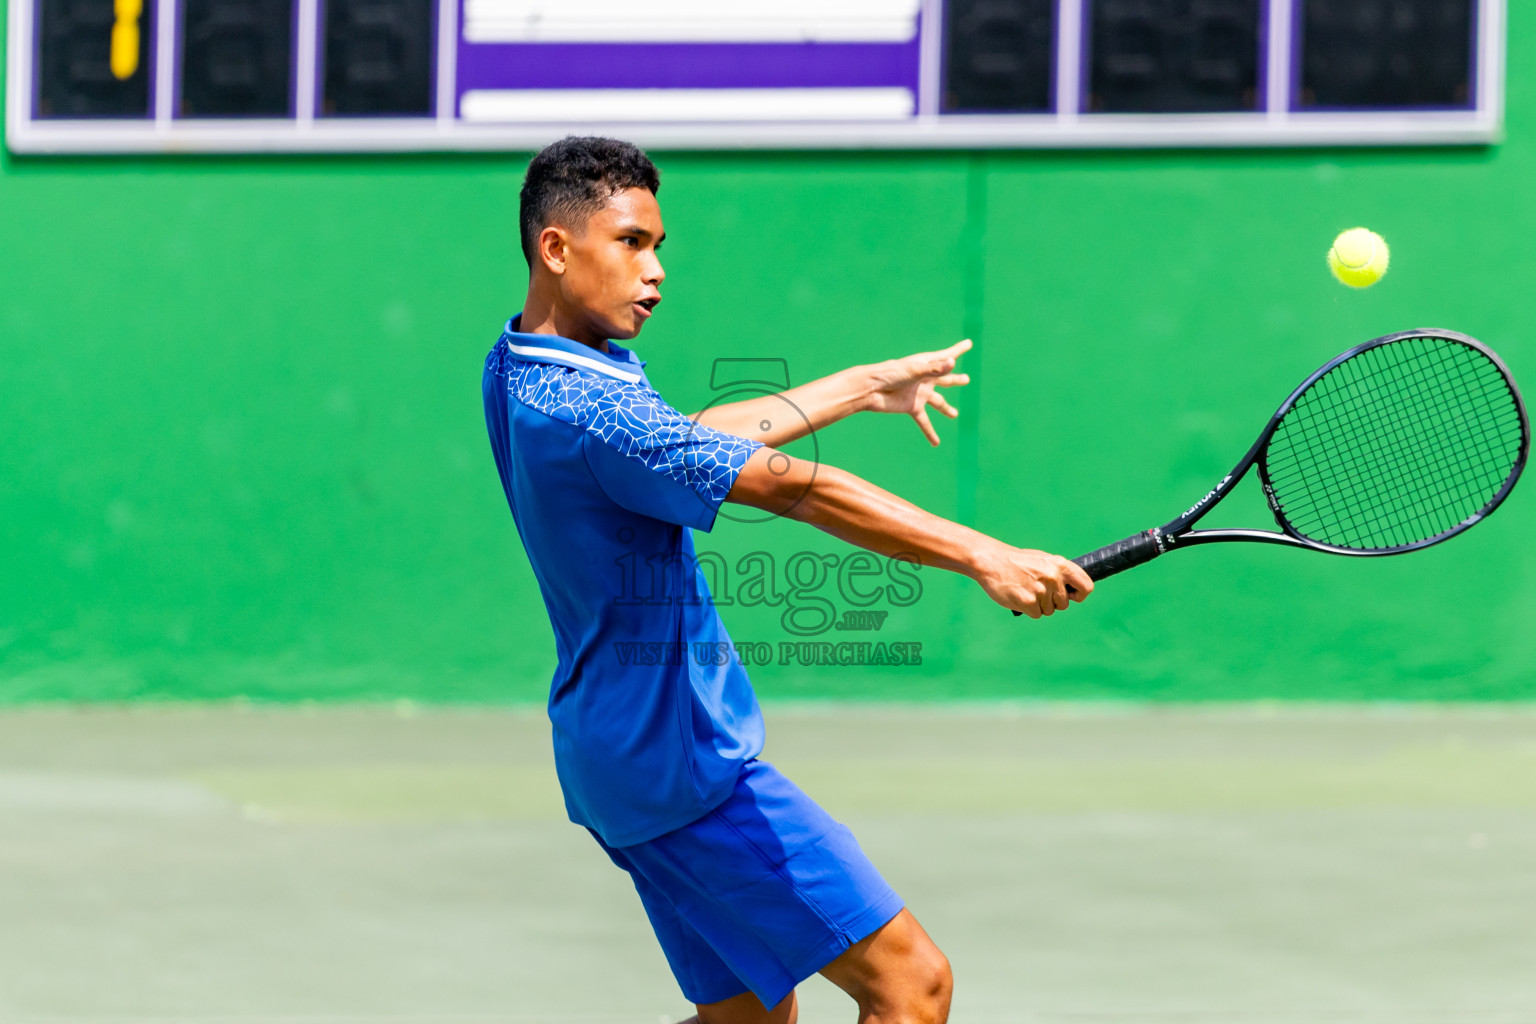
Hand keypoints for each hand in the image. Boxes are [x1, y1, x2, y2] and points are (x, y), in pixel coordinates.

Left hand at [862, 339, 972, 445]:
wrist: (871, 389)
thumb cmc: (890, 374)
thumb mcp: (914, 370)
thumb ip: (934, 369)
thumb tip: (953, 362)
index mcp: (926, 364)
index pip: (946, 356)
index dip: (958, 350)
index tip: (969, 343)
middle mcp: (925, 379)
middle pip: (945, 379)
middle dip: (955, 379)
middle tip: (966, 379)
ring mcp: (919, 393)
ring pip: (937, 402)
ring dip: (946, 409)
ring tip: (954, 414)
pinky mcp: (912, 407)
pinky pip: (924, 422)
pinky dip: (930, 432)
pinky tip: (936, 443)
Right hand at [973, 543, 1093, 618]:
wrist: (991, 561)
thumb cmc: (1016, 561)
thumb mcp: (1042, 560)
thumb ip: (1059, 573)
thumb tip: (1073, 589)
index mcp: (1060, 565)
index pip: (1086, 586)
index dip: (1080, 595)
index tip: (1072, 597)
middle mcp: (1053, 577)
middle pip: (1064, 604)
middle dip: (1052, 601)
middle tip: (1035, 589)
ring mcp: (1041, 591)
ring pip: (1049, 610)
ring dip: (1038, 605)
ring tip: (1025, 590)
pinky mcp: (1029, 602)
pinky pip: (1036, 614)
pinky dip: (1028, 609)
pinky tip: (1018, 596)